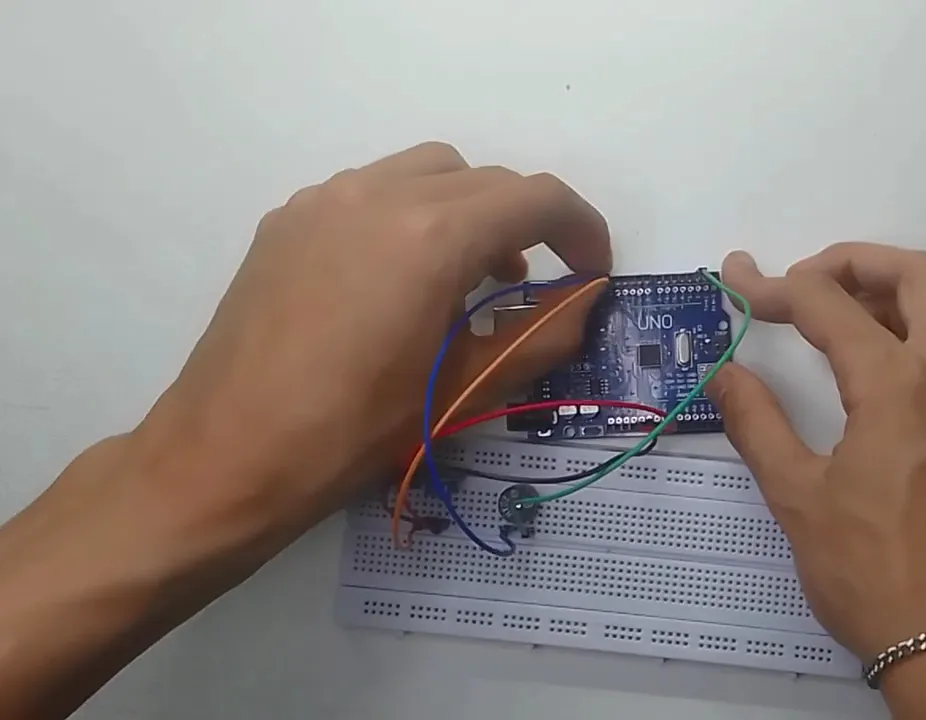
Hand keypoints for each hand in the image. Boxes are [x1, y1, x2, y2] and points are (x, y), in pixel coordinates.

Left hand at [134, 142, 610, 536]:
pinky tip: (399, 285)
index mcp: (432, 235)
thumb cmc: (354, 434)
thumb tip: (587, 300)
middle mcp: (378, 194)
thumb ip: (542, 335)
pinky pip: (370, 192)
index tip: (592, 274)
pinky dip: (409, 218)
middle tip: (538, 286)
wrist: (225, 458)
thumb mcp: (465, 391)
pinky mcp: (286, 221)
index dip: (581, 231)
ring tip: (470, 282)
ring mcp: (324, 201)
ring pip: (425, 174)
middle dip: (525, 223)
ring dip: (467, 212)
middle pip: (483, 180)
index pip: (536, 199)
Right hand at [706, 245, 925, 714]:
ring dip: (904, 291)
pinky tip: (896, 367)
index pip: (828, 303)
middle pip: (917, 274)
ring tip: (850, 317)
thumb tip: (724, 373)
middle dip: (855, 260)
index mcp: (898, 384)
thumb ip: (758, 423)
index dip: (773, 286)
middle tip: (804, 283)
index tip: (737, 283)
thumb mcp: (799, 499)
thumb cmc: (876, 576)